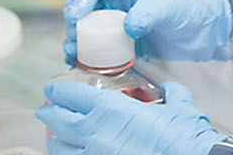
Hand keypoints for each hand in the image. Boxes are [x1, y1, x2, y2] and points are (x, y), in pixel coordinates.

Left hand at [36, 80, 221, 154]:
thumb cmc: (185, 138)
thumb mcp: (180, 105)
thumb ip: (169, 91)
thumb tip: (167, 85)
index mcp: (111, 109)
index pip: (70, 95)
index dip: (57, 90)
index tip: (53, 89)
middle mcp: (95, 133)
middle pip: (55, 120)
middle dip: (48, 112)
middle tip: (47, 109)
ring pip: (58, 147)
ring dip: (55, 139)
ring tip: (57, 136)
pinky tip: (75, 153)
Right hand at [63, 0, 232, 63]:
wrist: (202, 31)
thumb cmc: (186, 7)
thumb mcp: (166, 6)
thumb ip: (147, 13)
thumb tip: (128, 27)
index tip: (76, 17)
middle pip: (81, 8)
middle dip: (73, 24)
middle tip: (73, 40)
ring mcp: (113, 21)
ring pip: (85, 30)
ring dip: (76, 42)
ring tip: (73, 55)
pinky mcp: (117, 41)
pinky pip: (96, 47)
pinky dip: (87, 56)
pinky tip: (82, 65)